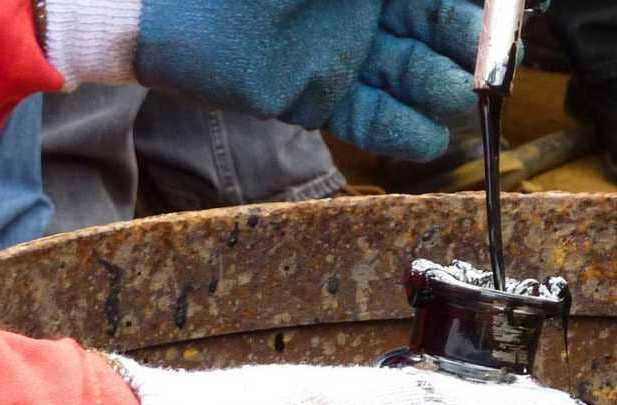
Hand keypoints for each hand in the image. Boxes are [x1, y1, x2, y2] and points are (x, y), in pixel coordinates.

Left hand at [44, 0, 482, 160]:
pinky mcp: (311, 99)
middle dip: (464, 52)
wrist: (161, 10)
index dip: (471, 10)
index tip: (495, 24)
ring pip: (405, 79)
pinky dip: (399, 131)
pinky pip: (365, 118)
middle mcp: (360, 13)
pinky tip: (430, 140)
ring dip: (440, 94)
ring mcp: (337, 58)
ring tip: (467, 110)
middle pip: (431, 34)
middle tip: (487, 72)